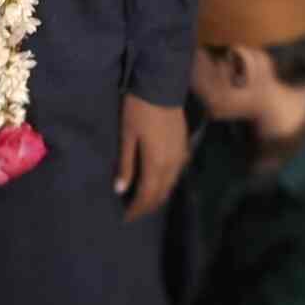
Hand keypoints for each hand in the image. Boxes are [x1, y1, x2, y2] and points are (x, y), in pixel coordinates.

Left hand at [116, 96, 186, 221]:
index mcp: (157, 163)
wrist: (161, 85)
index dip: (136, 209)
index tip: (125, 218)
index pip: (147, 196)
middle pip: (161, 195)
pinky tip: (155, 182)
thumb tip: (120, 190)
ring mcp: (181, 156)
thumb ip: (125, 164)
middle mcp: (172, 164)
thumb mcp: (126, 135)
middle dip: (146, 207)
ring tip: (141, 201)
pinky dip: (165, 184)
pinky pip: (175, 175)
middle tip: (132, 213)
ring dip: (156, 196)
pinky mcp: (183, 148)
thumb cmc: (138, 109)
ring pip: (170, 186)